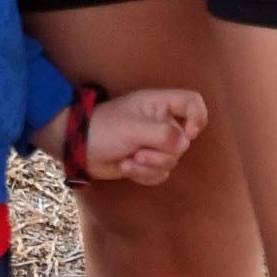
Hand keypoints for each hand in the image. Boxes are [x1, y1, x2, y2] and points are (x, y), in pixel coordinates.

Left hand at [81, 85, 206, 185]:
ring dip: (149, 166)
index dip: (197, 118)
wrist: (79, 149)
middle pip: (184, 141)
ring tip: (128, 160)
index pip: (193, 103)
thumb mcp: (134, 128)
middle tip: (138, 152)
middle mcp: (161, 122)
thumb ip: (163, 134)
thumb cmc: (104, 129)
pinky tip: (126, 167)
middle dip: (160, 153)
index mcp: (159, 104)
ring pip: (172, 161)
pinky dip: (145, 174)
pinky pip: (161, 173)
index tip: (187, 133)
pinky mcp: (147, 161)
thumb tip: (185, 144)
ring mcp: (154, 143)